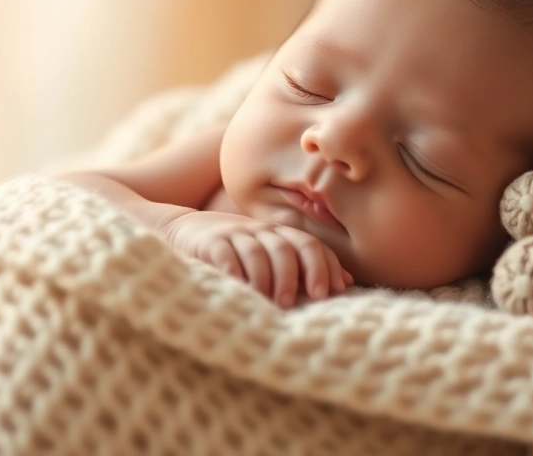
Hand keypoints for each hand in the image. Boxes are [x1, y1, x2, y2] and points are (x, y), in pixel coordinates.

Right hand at [161, 211, 353, 306]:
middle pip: (287, 247)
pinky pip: (225, 253)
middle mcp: (260, 232)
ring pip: (259, 251)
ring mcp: (235, 234)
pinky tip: (239, 288)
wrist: (186, 230)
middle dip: (296, 275)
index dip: (323, 266)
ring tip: (272, 301)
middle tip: (295, 302)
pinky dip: (235, 270)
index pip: (309, 245)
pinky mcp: (210, 243)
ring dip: (268, 278)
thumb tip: (347, 281)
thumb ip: (303, 267)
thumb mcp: (270, 256)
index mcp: (279, 235)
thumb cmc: (235, 252)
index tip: (329, 293)